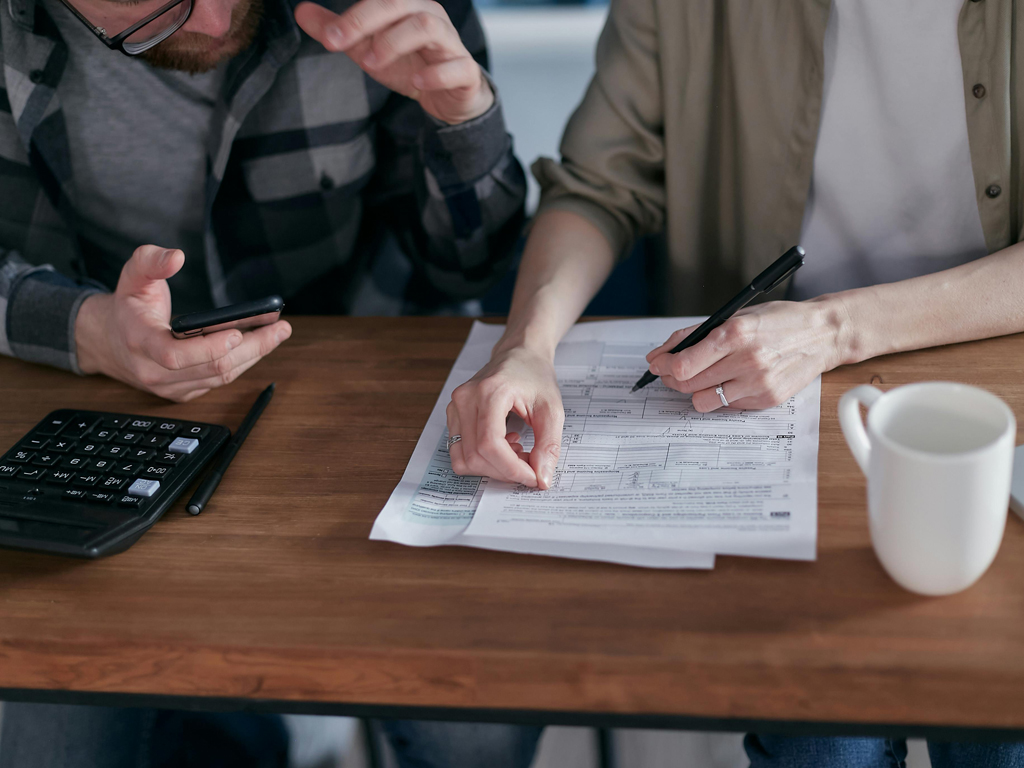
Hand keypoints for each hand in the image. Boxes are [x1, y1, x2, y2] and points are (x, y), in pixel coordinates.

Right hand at [75, 245, 291, 401]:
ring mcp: (169, 386)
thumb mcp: (132, 276)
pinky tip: (259, 345)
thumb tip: (176, 257)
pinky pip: (219, 381)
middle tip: (280, 328)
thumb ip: (151, 261)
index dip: (208, 347)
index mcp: (139, 341)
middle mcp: (153, 370)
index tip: (237, 331)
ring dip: (254, 356)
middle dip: (252, 348)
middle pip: (211, 367)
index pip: (174, 355)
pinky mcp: (183, 392)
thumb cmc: (128, 306)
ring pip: (220, 377)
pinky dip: (243, 363)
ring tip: (278, 333)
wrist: (109, 342)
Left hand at [294, 0, 493, 124]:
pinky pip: (457, 66)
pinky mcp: (465, 71)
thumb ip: (339, 31)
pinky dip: (437, 73)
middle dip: (365, 21)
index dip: (353, 15)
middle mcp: (430, 17)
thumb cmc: (410, 64)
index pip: (377, 1)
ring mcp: (450, 43)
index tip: (327, 36)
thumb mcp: (367, 48)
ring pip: (428, 26)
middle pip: (399, 4)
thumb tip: (300, 11)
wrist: (448, 96)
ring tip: (370, 62)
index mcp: (406, 7)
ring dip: (395, 41)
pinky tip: (417, 83)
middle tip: (337, 43)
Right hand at [447, 345, 563, 488]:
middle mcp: (466, 398)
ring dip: (492, 467)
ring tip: (516, 452)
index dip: (512, 469)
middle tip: (529, 464)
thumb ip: (548, 446)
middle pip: (475, 456)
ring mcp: (455, 406)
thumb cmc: (535, 376)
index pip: (490, 445)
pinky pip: (459, 451)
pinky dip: (481, 459)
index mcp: (490, 392)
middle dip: (505, 471)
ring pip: (463, 458)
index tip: (533, 477)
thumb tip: (541, 479)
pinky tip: (503, 445)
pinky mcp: (453, 415)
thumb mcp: (553, 410)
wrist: (520, 355)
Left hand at [646, 299, 847, 411]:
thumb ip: (696, 334)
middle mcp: (747, 360)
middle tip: (671, 372)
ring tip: (701, 378)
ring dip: (695, 391)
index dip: (663, 366)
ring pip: (703, 401)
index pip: (683, 364)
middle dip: (672, 379)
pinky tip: (729, 381)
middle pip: (688, 385)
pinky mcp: (767, 400)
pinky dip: (721, 395)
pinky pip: (727, 407)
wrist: (822, 334)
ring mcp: (758, 384)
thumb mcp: (736, 315)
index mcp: (735, 333)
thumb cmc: (777, 321)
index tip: (657, 364)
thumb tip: (661, 353)